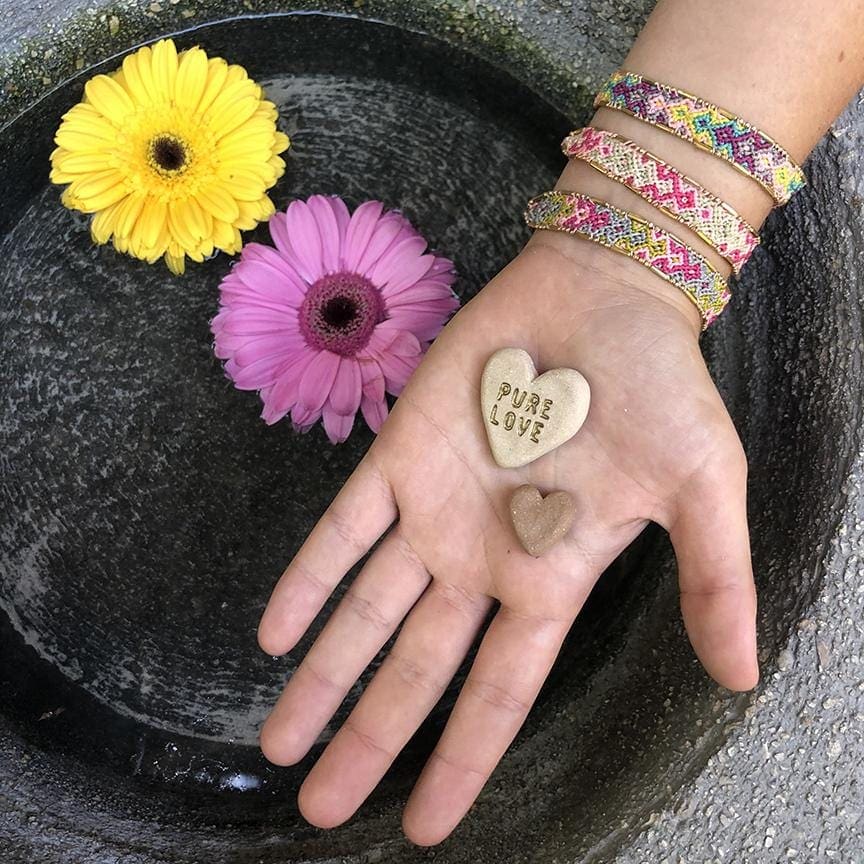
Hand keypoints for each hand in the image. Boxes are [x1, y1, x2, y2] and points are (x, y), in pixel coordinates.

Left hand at [256, 232, 758, 844]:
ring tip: (280, 741)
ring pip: (367, 609)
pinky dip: (309, 578)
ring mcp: (434, 509)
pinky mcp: (400, 452)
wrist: (604, 295)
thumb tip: (740, 675)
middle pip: (415, 669)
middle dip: (368, 738)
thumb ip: (712, 579)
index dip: (461, 759)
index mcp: (550, 577)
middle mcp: (482, 557)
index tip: (425, 827)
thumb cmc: (662, 388)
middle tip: (321, 808)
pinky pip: (343, 527)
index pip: (497, 691)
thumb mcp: (704, 488)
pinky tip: (274, 632)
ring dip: (322, 672)